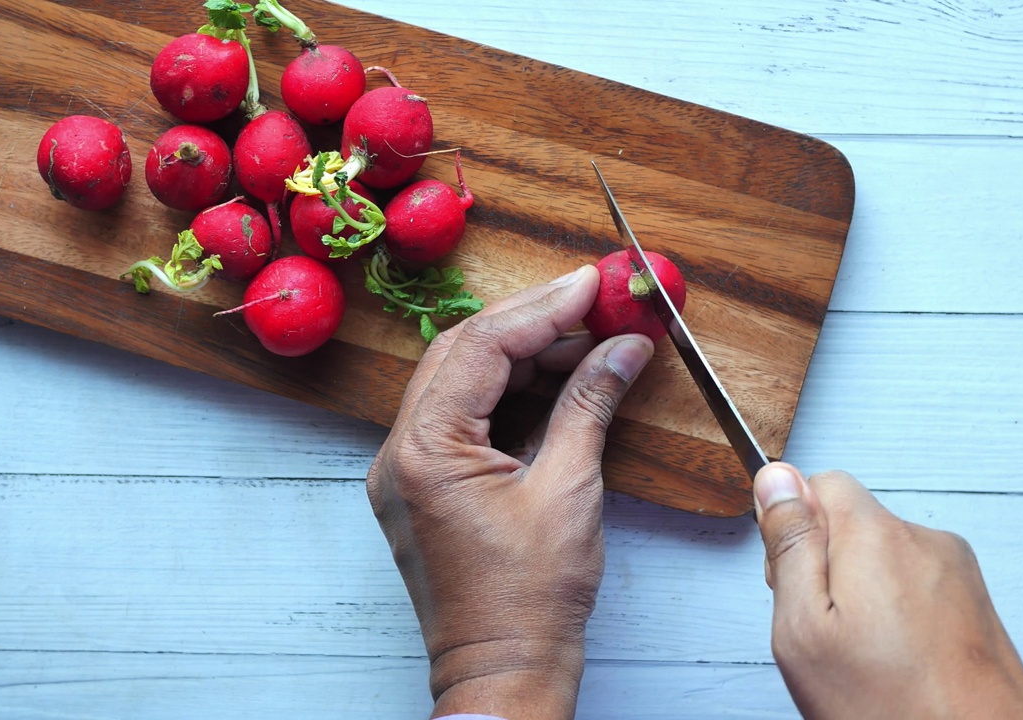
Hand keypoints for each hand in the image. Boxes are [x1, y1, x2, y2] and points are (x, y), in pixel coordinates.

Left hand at [367, 266, 654, 719]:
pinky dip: (506, 391)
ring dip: (520, 354)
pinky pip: (460, 415)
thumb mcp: (569, 490)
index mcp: (425, 450)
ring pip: (459, 380)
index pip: (482, 348)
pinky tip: (554, 376)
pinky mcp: (424, 485)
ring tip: (585, 336)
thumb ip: (589, 406)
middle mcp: (400, 452)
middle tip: (592, 301)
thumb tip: (621, 348)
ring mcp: (406, 469)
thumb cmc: (530, 600)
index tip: (591, 285)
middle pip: (462, 353)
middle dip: (530, 322)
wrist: (503, 672)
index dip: (543, 309)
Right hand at [753, 463, 1022, 719]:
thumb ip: (789, 544)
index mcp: (877, 535)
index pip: (819, 483)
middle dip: (829, 569)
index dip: (794, 531)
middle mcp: (925, 541)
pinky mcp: (975, 606)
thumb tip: (777, 480)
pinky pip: (918, 590)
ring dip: (865, 598)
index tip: (793, 581)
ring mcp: (957, 574)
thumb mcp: (803, 627)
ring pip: (884, 561)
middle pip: (852, 525)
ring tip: (865, 656)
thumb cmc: (893, 708)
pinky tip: (896, 663)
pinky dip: (899, 618)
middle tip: (827, 633)